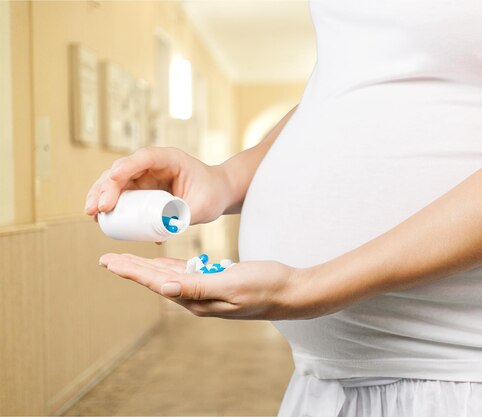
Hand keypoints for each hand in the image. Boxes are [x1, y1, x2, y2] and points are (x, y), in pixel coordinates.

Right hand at [84, 146, 230, 224]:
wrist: (218, 193)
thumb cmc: (213, 193)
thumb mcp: (203, 205)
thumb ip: (184, 215)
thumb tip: (163, 231)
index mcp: (169, 159)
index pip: (143, 158)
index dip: (125, 168)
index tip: (112, 182)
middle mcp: (153, 164)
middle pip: (122, 169)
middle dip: (105, 187)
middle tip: (96, 208)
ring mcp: (145, 176)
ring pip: (115, 181)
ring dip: (100, 196)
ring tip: (92, 214)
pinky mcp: (142, 190)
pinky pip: (121, 194)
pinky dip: (110, 205)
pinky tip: (101, 219)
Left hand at [98, 253, 331, 319]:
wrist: (289, 291)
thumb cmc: (264, 286)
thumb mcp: (231, 284)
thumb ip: (198, 287)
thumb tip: (162, 289)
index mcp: (198, 298)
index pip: (156, 283)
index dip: (132, 271)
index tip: (110, 261)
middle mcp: (198, 298)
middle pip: (157, 280)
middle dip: (132, 269)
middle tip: (108, 259)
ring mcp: (207, 292)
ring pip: (169, 277)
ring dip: (147, 268)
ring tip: (128, 261)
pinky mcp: (216, 283)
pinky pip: (187, 275)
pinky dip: (170, 267)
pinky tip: (163, 263)